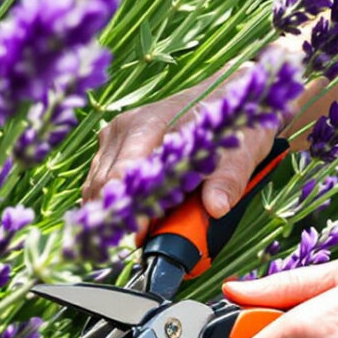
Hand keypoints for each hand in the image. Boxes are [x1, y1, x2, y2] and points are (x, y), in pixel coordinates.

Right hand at [82, 86, 278, 219]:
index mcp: (150, 122)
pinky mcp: (114, 149)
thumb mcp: (239, 152)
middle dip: (122, 214)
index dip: (130, 206)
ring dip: (117, 211)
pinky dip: (115, 204)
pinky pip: (101, 184)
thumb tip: (216, 207)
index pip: (124, 172)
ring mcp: (115, 138)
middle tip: (146, 238)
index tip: (141, 231)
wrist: (224, 98)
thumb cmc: (230, 123)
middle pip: (105, 184)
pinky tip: (134, 218)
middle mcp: (125, 128)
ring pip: (98, 187)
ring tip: (143, 230)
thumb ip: (227, 179)